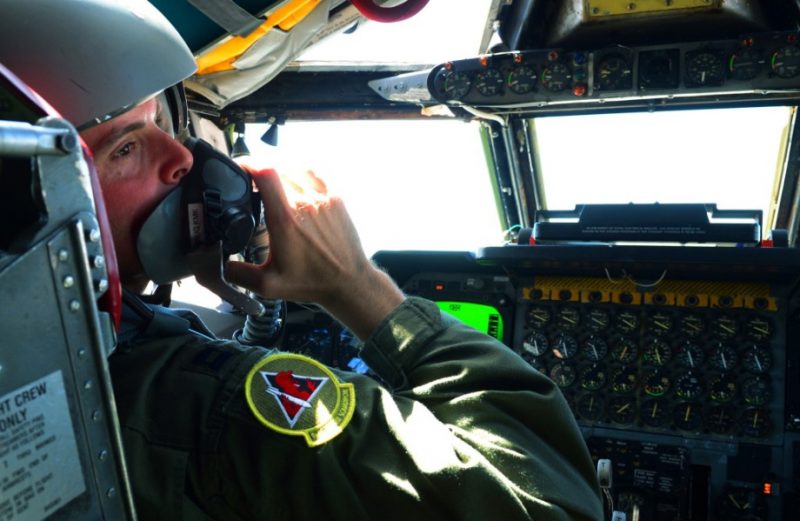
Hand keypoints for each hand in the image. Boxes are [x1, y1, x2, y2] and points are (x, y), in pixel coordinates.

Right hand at [225, 168, 404, 338]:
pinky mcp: (336, 198)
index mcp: (285, 219)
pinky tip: (293, 184)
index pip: (265, 173)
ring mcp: (323, 197)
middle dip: (261, 171)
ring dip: (280, 171)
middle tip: (251, 182)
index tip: (239, 167)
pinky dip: (300, 173)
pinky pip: (314, 173)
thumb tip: (218, 265)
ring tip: (271, 183)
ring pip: (295, 168)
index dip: (248, 163)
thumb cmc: (312, 282)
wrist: (349, 282)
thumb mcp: (269, 285)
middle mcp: (305, 202)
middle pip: (277, 167)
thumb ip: (239, 274)